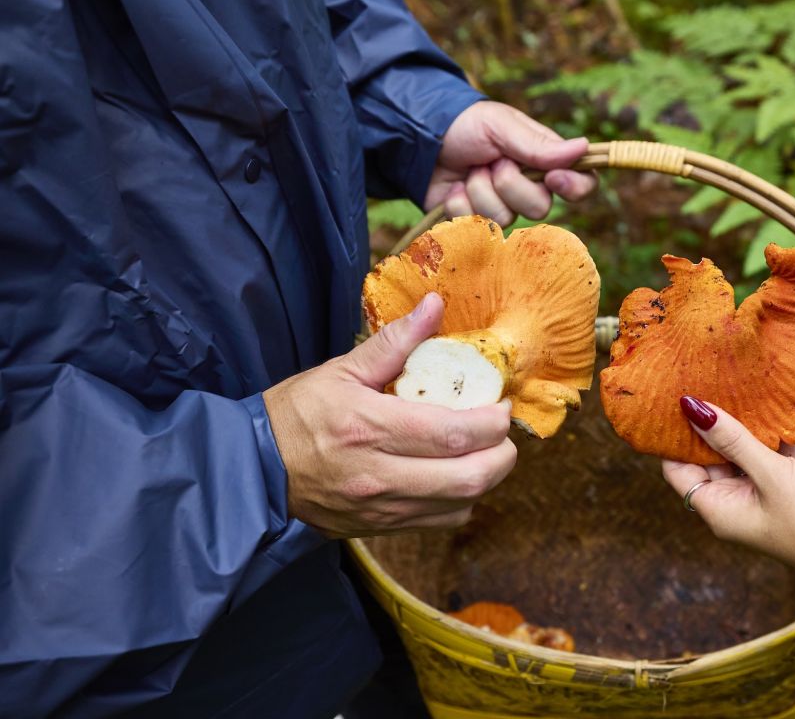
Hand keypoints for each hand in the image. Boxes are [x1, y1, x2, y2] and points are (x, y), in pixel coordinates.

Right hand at [263, 294, 515, 537]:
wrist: (253, 470)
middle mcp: (379, 475)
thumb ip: (394, 342)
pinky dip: (462, 500)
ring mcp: (382, 508)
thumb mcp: (340, 370)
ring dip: (486, 478)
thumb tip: (435, 306)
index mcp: (370, 427)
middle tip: (501, 432)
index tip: (500, 404)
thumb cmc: (297, 414)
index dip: (493, 422)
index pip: (454, 433)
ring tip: (484, 450)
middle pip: (469, 477)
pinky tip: (454, 475)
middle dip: (502, 455)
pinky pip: (441, 521)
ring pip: (461, 504)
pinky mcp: (381, 528)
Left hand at [426, 101, 597, 225]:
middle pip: (540, 207)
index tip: (553, 178)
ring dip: (480, 189)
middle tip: (492, 161)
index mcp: (544, 159)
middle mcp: (529, 186)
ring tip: (469, 170)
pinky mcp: (475, 220)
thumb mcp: (501, 125)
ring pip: (505, 217)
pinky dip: (460, 201)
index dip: (574, 187)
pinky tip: (454, 187)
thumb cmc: (466, 124)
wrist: (421, 140)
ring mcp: (502, 206)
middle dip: (509, 183)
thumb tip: (583, 148)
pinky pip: (475, 224)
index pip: (581, 182)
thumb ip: (538, 144)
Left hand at [661, 396, 794, 573]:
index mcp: (718, 509)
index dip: (674, 439)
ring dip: (742, 427)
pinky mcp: (788, 487)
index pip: (678, 470)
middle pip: (709, 459)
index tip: (676, 401)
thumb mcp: (769, 474)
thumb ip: (732, 439)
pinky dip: (772, 435)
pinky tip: (775, 406)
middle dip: (709, 425)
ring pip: (741, 454)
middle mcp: (734, 504)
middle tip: (707, 383)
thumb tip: (692, 408)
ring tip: (735, 385)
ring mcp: (761, 496)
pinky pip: (771, 456)